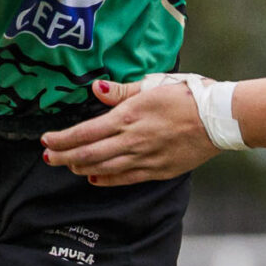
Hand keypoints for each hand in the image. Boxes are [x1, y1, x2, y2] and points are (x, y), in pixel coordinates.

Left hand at [42, 78, 221, 185]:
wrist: (219, 118)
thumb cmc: (188, 95)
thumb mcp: (154, 85)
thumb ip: (122, 91)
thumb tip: (96, 89)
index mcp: (129, 116)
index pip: (86, 132)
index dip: (63, 138)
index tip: (47, 140)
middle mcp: (132, 140)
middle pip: (89, 153)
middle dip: (64, 156)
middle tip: (47, 158)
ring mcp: (145, 158)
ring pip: (104, 167)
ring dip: (82, 167)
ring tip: (67, 165)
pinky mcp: (157, 170)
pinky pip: (125, 178)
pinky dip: (106, 179)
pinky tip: (94, 178)